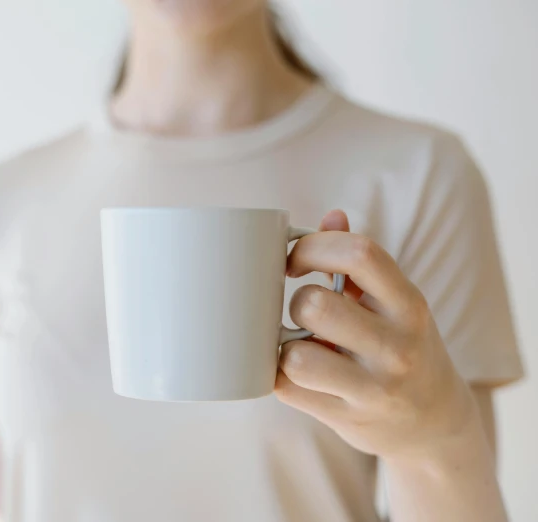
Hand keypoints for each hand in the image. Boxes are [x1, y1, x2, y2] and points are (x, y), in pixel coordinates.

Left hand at [275, 210, 479, 463]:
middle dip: (295, 302)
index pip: (360, 254)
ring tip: (298, 346)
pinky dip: (278, 376)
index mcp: (409, 304)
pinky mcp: (347, 418)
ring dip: (284, 347)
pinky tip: (294, 372)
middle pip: (316, 305)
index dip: (313, 246)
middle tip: (300, 311)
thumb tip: (331, 216)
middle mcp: (397, 346)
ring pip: (296, 356)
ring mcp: (374, 388)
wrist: (435, 423)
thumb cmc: (401, 347)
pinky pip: (287, 388)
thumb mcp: (396, 303)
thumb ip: (361, 261)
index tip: (295, 260)